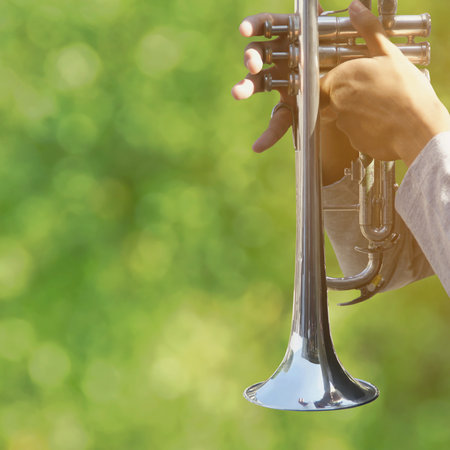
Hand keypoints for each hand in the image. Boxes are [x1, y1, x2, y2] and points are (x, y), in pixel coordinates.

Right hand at [231, 7, 357, 184]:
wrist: (353, 84)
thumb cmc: (350, 55)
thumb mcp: (352, 36)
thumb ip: (349, 20)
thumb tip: (349, 2)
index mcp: (291, 35)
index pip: (268, 25)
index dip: (254, 25)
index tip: (244, 30)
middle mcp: (281, 57)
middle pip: (258, 53)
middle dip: (253, 57)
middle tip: (253, 65)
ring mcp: (281, 81)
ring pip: (257, 82)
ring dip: (245, 86)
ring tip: (238, 92)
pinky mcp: (287, 105)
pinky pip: (276, 121)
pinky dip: (268, 135)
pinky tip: (259, 146)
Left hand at [321, 0, 449, 166]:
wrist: (419, 128)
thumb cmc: (406, 90)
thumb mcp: (388, 54)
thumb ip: (368, 31)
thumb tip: (355, 7)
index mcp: (341, 78)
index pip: (327, 80)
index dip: (342, 80)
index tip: (357, 80)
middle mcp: (336, 102)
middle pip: (335, 98)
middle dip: (351, 95)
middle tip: (375, 92)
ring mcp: (343, 124)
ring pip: (345, 115)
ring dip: (359, 111)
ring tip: (383, 106)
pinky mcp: (352, 141)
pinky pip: (355, 132)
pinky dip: (366, 127)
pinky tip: (383, 121)